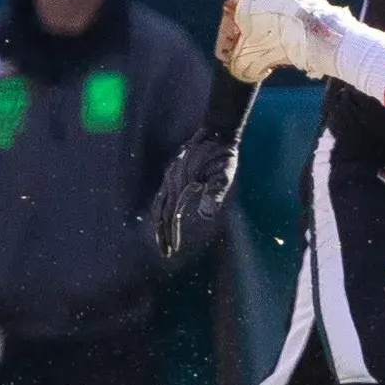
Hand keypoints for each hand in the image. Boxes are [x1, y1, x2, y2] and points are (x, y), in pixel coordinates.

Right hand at [153, 131, 237, 259]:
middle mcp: (171, 183)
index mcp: (179, 187)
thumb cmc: (223, 155)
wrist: (217, 133)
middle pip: (161, 214)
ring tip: (163, 237)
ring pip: (160, 204)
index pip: (169, 218)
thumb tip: (206, 215)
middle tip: (166, 252)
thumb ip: (215, 193)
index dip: (169, 235)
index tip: (171, 251)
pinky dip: (163, 207)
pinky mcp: (175, 172)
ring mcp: (171, 177)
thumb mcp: (224, 175)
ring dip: (161, 223)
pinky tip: (168, 213)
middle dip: (163, 234)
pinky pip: (164, 194)